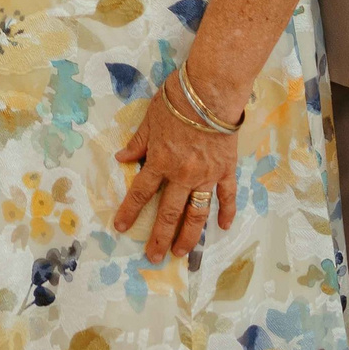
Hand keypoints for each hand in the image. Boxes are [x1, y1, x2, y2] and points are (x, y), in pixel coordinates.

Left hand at [112, 83, 240, 262]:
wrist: (211, 92)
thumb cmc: (177, 101)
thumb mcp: (150, 119)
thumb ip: (138, 143)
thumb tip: (121, 158)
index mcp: (160, 161)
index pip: (140, 192)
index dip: (129, 211)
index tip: (121, 228)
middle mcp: (182, 175)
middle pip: (169, 212)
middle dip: (159, 237)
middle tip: (154, 257)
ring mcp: (207, 176)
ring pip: (197, 212)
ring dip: (188, 235)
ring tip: (181, 251)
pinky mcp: (226, 171)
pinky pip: (227, 196)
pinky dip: (226, 212)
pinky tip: (223, 227)